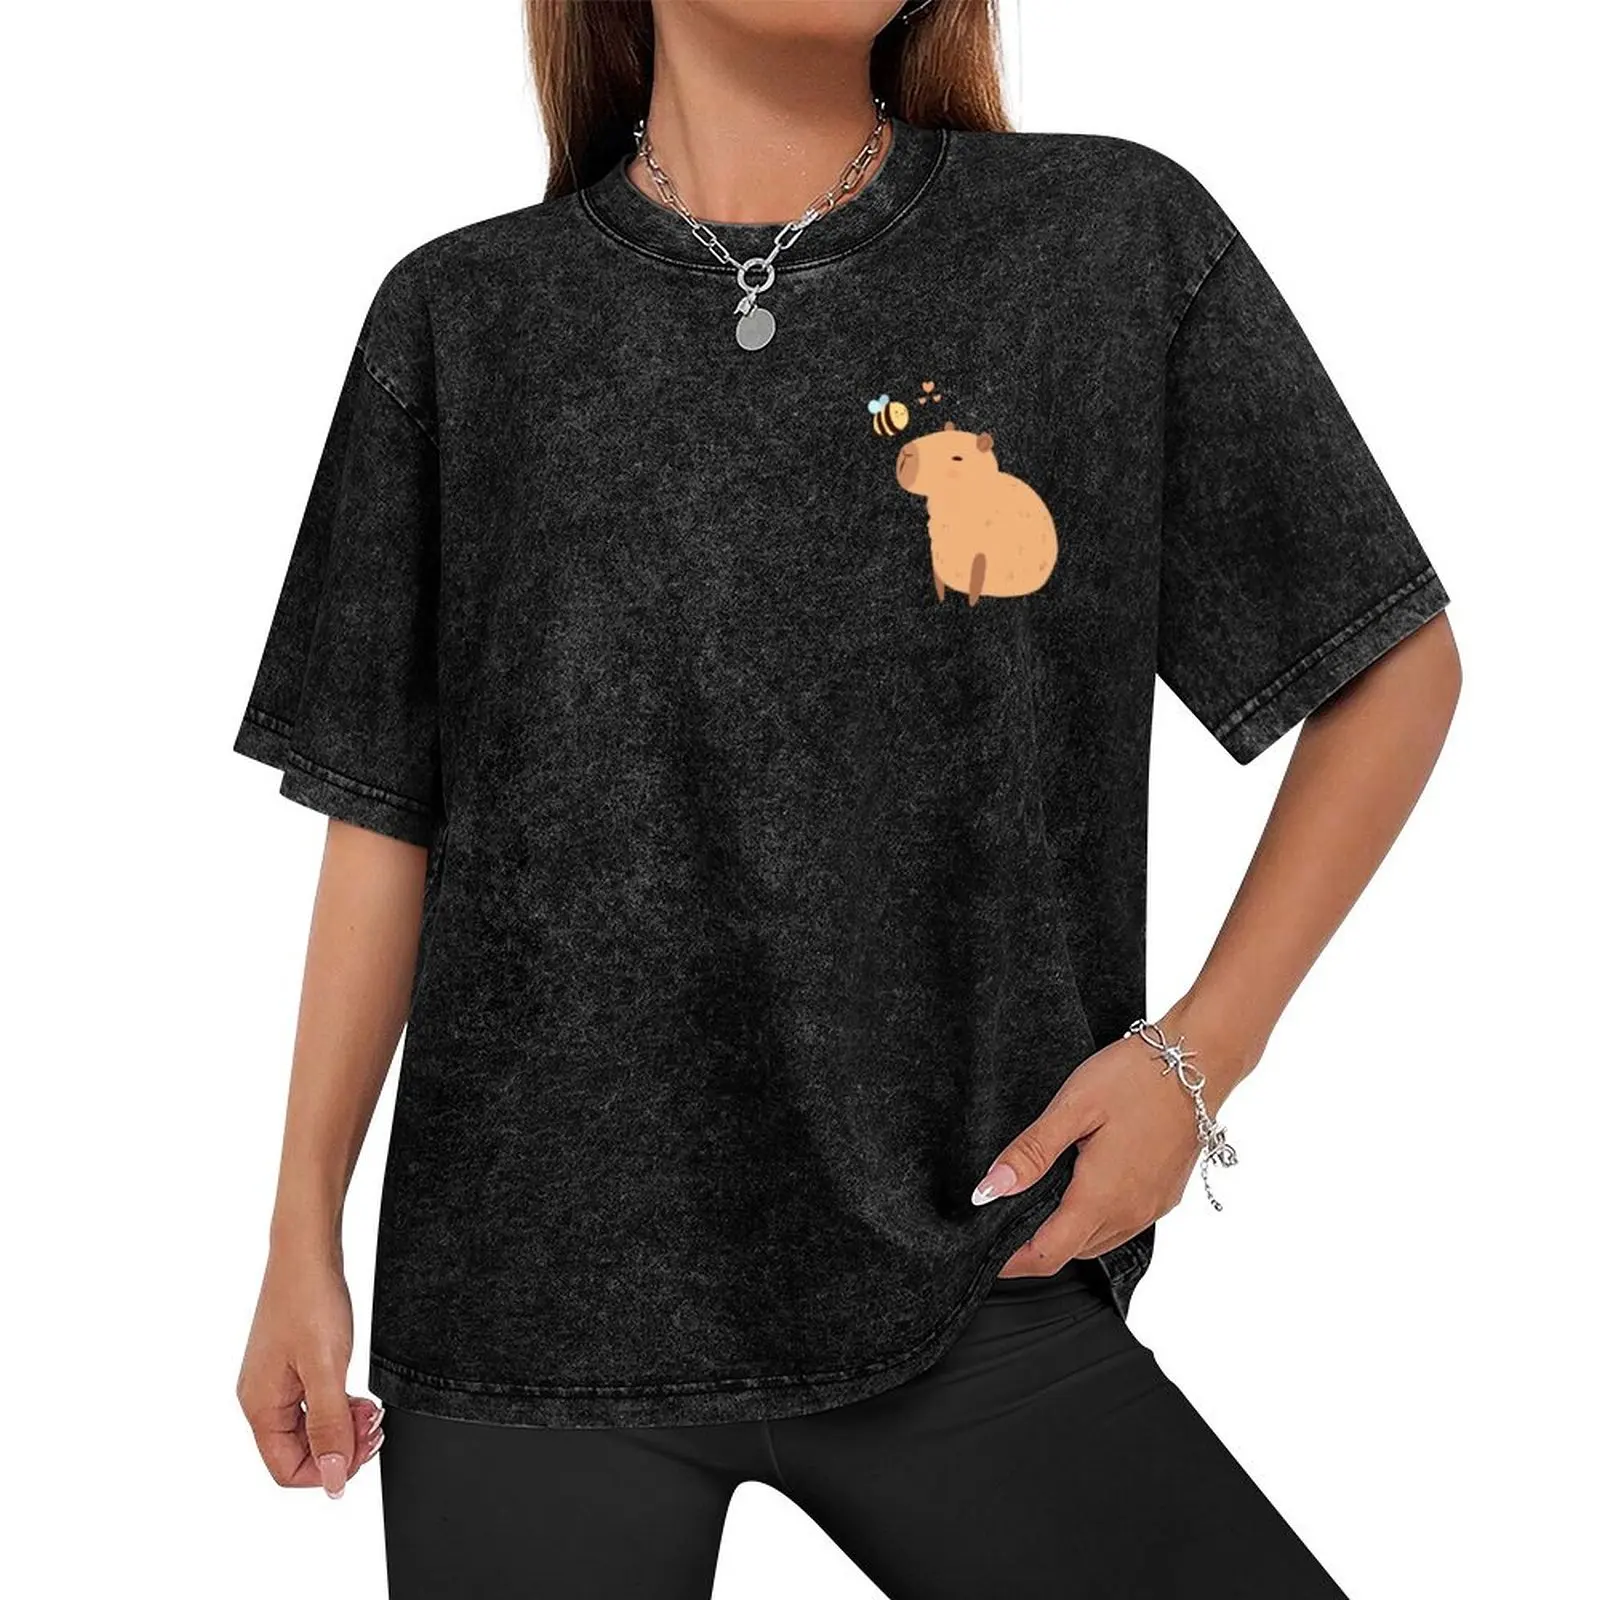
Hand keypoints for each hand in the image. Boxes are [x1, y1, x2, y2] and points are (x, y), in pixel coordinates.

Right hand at [237, 1247, 383, 1495]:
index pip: (287, 1470)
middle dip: (341, 1446)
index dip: (328, 1470)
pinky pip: (313, 1405)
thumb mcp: (326, 1368)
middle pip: (299, 1452)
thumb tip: (331, 1478)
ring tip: (371, 1410)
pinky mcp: (290, 1367)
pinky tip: (357, 1396)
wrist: (307, 1251)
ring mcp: (275, 1382)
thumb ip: (329, 1426)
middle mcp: (262, 1399)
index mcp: (261, 1407)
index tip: (362, 1451)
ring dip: (344, 1427)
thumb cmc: (309, 1300)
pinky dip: (338, 1407)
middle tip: (374, 1426)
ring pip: (310, 1429)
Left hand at [974, 1008, 1250, 1276]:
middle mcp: (1130, 1213)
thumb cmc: (1134, 1078)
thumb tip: (988, 1192)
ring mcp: (1153, 1207)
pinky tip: (1082, 1189)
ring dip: (1066, 1234)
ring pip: (1098, 1241)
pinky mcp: (1166, 1196)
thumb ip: (1030, 1153)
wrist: (1198, 1062)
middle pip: (1071, 1252)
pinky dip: (1095, 1221)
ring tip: (1037, 1205)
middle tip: (1003, 1219)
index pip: (1048, 1255)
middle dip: (1035, 1246)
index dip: (1012, 1262)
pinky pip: (1123, 1225)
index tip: (986, 1252)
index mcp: (1101, 1197)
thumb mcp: (1072, 1108)